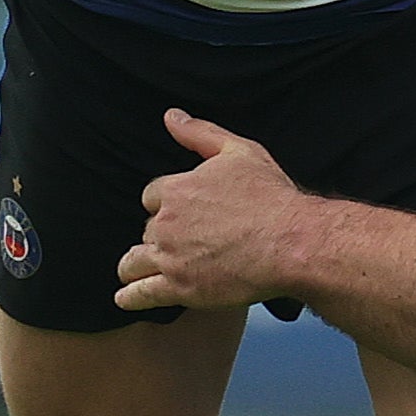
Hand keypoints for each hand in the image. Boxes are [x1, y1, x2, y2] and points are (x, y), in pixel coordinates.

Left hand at [113, 109, 308, 315]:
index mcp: (176, 190)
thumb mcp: (239, 151)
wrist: (291, 242)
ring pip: (134, 261)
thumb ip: (200, 133)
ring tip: (135, 270)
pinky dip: (129, 296)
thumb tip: (171, 117)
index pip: (152, 196)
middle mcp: (166, 223)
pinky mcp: (179, 288)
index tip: (178, 212)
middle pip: (147, 229)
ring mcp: (170, 257)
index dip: (164, 204)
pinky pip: (140, 294)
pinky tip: (124, 297)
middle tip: (179, 243)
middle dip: (159, 235)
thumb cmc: (270, 197)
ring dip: (134, 264)